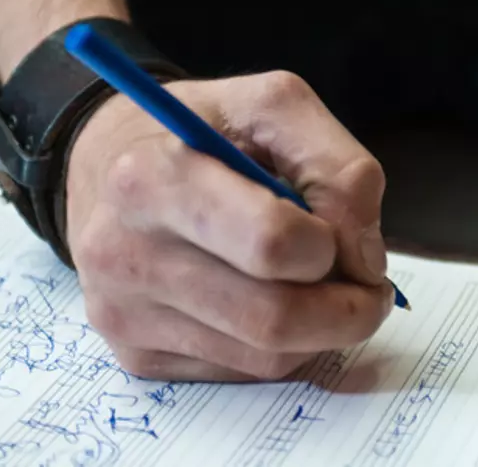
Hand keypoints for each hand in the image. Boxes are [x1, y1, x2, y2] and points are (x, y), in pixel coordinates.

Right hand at [65, 71, 394, 380]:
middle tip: (368, 285)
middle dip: (348, 308)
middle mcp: (124, 255)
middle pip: (275, 319)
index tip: (342, 233)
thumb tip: (365, 262)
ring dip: (322, 329)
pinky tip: (270, 298)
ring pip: (267, 357)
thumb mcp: (275, 105)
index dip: (331, 245)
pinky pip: (244, 372)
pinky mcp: (137, 356)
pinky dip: (283, 344)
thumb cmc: (201, 130)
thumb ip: (338, 167)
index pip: (270, 243)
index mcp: (153, 180)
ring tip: (322, 284)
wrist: (109, 162)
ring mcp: (124, 315)